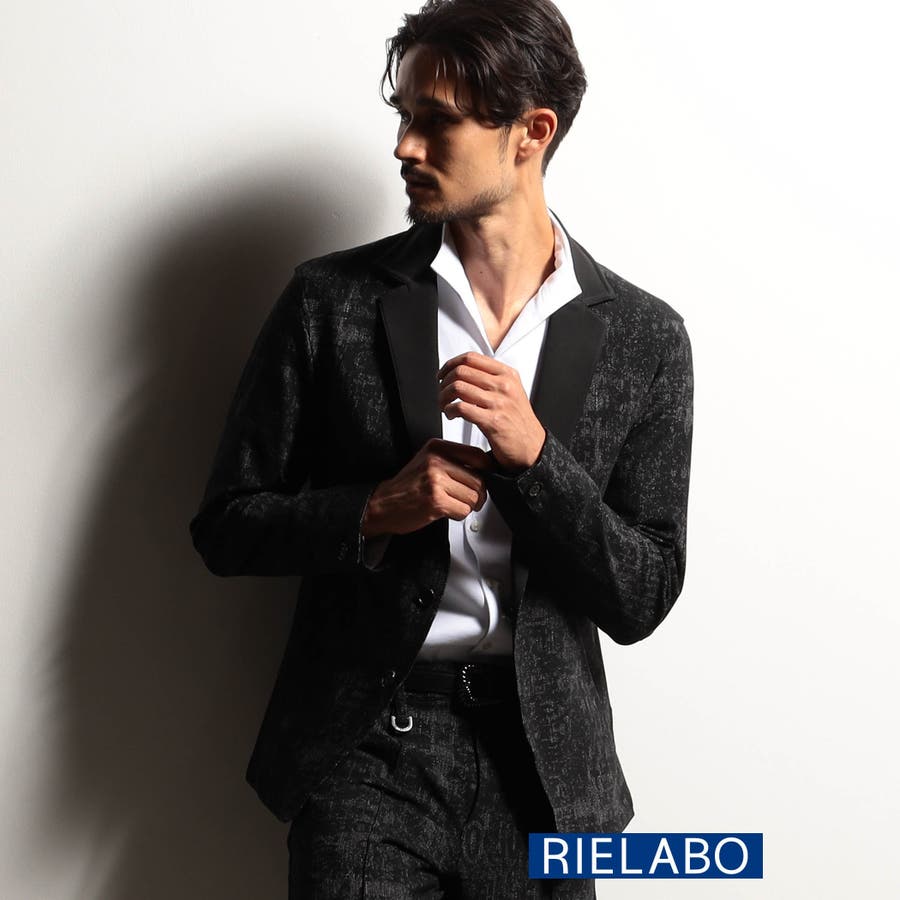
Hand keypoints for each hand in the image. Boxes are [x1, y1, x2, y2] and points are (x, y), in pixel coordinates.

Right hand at [361, 438, 492, 536]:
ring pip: (473, 496)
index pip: (477, 455)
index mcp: (437, 447)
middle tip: (469, 499)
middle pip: (479, 479)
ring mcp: (436, 480)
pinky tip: (445, 511)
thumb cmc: (407, 486)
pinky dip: (458, 515)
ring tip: (452, 504)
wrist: (383, 504)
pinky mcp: (436, 500)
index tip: (484, 478)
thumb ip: (452, 460)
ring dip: (466, 506)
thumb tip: (483, 467)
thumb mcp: (427, 461)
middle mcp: (437, 461)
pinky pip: (463, 510)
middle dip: (477, 494)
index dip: (487, 470)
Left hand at [438, 352, 545, 470]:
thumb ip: (491, 379)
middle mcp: (504, 385)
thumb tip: (462, 371)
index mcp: (507, 374)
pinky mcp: (493, 421)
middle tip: (442, 394)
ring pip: (458, 388)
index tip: (443, 375)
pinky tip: (451, 415)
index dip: (450, 365)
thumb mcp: (511, 391)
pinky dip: (449, 410)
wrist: (532, 447)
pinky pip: (461, 408)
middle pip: (461, 371)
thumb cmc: (517, 421)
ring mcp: (499, 403)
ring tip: (445, 406)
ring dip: (444, 397)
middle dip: (444, 383)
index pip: (471, 358)